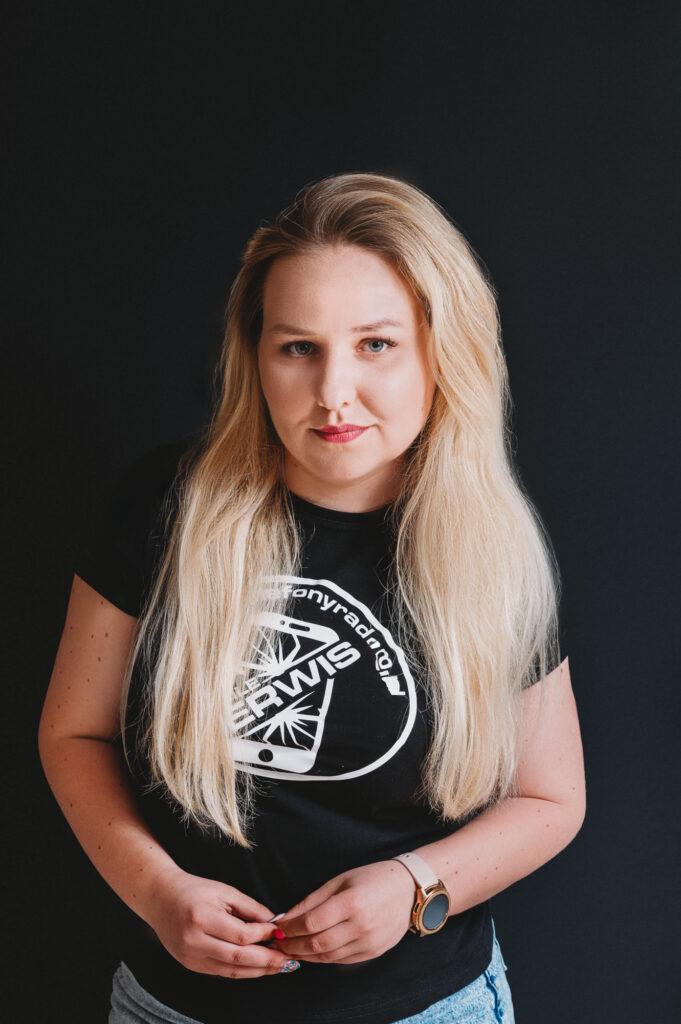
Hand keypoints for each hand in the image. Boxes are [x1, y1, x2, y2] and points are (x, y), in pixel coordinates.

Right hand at [146, 867, 298, 978]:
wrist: (160, 899)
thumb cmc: (194, 890)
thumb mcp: (223, 891)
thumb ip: (250, 907)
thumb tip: (275, 922)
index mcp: (203, 918)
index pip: (241, 935)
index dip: (264, 936)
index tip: (280, 933)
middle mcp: (195, 941)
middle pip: (238, 958)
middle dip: (267, 961)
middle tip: (289, 961)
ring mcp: (191, 957)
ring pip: (231, 971)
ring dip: (258, 971)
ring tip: (279, 967)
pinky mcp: (191, 965)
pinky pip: (222, 973)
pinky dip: (242, 972)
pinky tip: (258, 968)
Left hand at [270, 860, 414, 964]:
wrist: (408, 890)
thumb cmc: (371, 879)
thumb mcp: (339, 881)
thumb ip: (312, 901)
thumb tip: (286, 918)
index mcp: (351, 902)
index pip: (311, 923)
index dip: (290, 928)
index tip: (278, 928)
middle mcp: (361, 926)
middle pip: (317, 944)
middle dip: (292, 945)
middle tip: (278, 943)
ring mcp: (368, 942)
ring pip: (327, 956)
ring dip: (304, 955)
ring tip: (290, 949)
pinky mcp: (373, 953)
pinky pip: (341, 960)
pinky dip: (323, 958)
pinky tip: (311, 952)